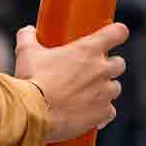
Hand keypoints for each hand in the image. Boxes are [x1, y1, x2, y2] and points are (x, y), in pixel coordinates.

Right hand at [15, 24, 129, 142]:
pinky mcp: (103, 113)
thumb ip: (28, 37)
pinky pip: (109, 112)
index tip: (113, 36)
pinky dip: (101, 113)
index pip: (118, 32)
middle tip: (93, 71)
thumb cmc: (32, 80)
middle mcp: (102, 69)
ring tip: (88, 95)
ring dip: (105, 90)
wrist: (34, 114)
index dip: (117, 33)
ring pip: (115, 88)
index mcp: (89, 50)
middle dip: (109, 66)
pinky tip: (89, 114)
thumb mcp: (26, 53)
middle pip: (119, 63)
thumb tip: (28, 31)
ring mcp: (105, 93)